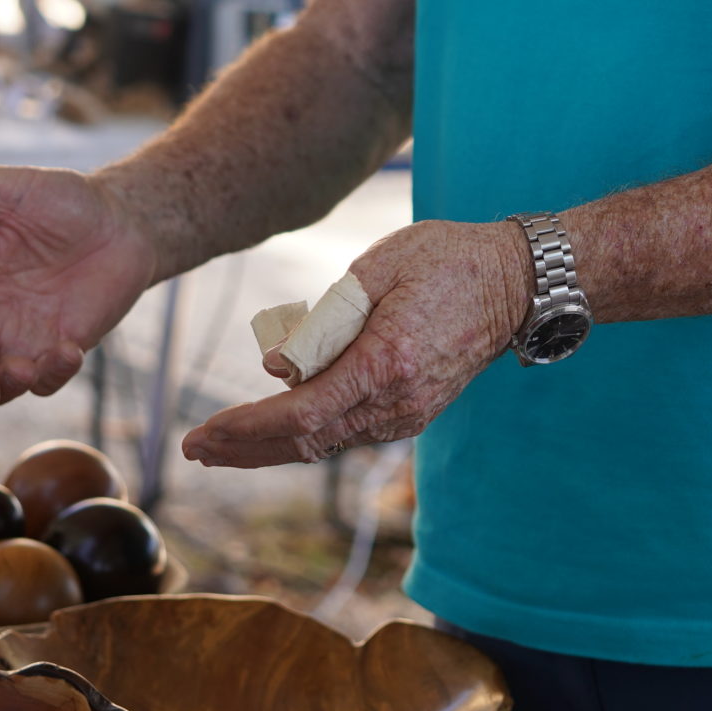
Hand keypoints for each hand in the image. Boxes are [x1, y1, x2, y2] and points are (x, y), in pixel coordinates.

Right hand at [0, 168, 158, 407]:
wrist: (119, 217)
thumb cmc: (58, 198)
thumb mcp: (6, 190)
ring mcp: (26, 337)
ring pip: (1, 384)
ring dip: (5, 386)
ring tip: (23, 369)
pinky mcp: (63, 348)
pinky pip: (49, 379)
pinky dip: (54, 374)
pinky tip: (69, 351)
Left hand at [183, 220, 528, 467]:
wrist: (518, 284)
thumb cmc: (448, 260)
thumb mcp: (379, 268)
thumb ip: (325, 320)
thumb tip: (276, 369)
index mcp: (386, 362)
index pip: (300, 414)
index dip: (246, 427)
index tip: (203, 432)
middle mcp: (397, 401)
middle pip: (305, 442)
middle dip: (244, 448)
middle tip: (193, 450)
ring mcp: (408, 412)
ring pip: (324, 443)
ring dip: (269, 447)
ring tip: (220, 446)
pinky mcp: (412, 411)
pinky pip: (347, 432)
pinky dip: (304, 436)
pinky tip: (274, 430)